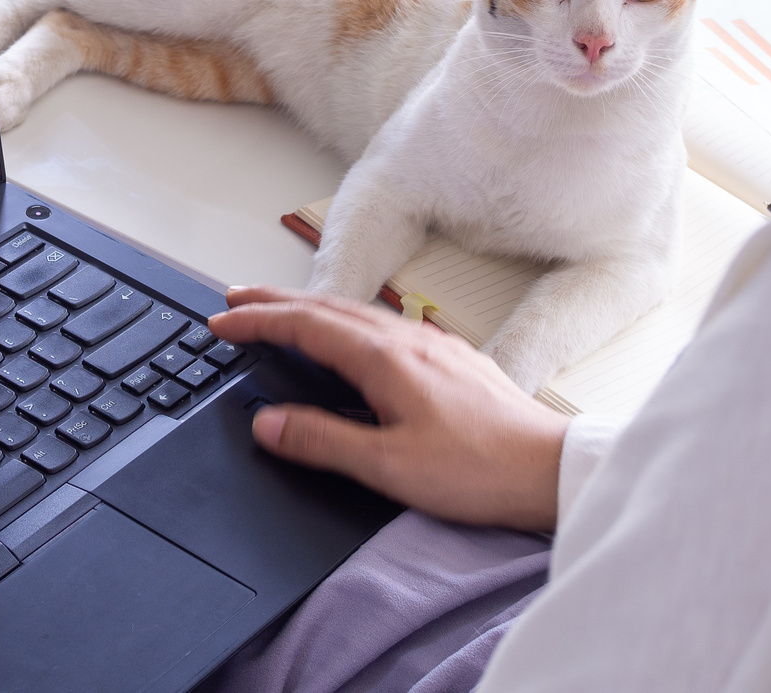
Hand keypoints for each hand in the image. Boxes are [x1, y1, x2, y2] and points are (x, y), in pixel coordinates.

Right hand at [210, 287, 570, 531]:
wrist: (551, 469)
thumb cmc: (480, 470)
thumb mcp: (387, 466)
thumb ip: (322, 439)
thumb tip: (268, 422)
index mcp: (385, 359)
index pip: (305, 325)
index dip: (257, 322)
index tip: (220, 323)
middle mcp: (406, 340)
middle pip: (326, 307)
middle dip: (275, 301)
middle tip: (234, 300)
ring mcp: (431, 345)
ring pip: (355, 313)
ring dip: (309, 308)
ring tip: (278, 312)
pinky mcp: (450, 360)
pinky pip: (381, 326)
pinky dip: (344, 321)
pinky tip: (349, 336)